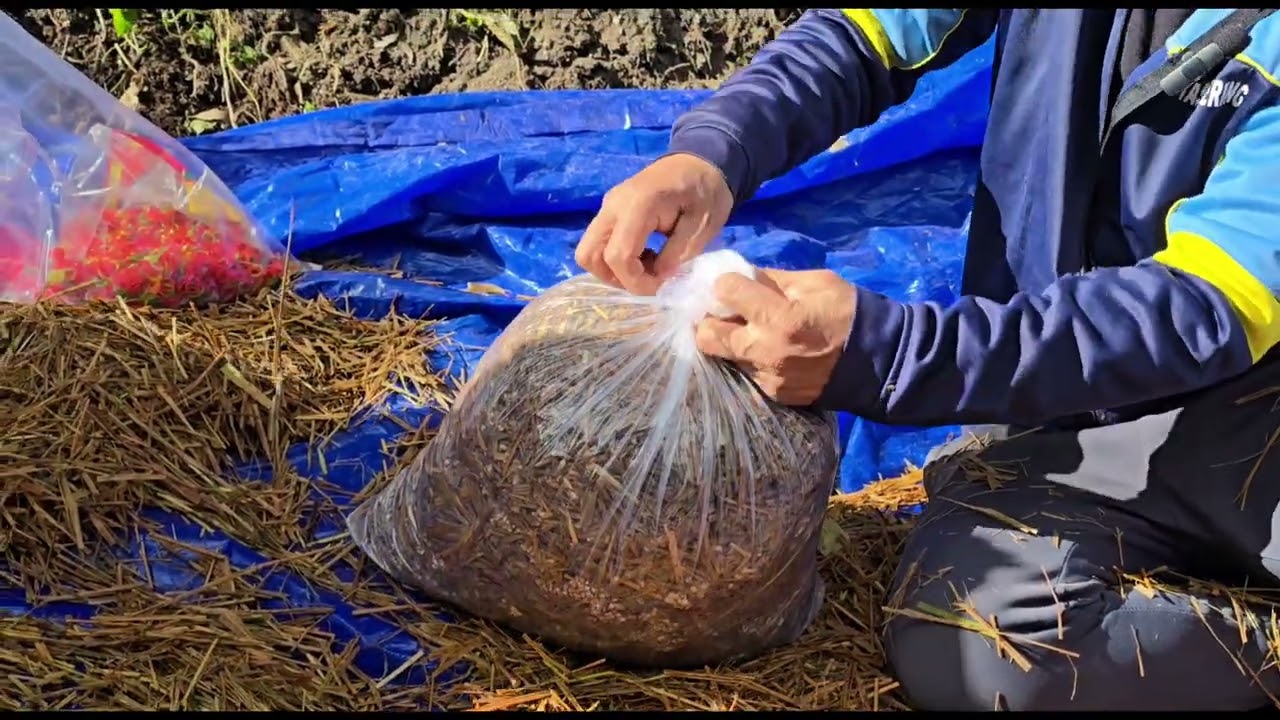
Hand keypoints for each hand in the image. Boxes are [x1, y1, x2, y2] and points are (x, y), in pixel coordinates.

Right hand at [575, 153, 732, 295]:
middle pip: (589, 255)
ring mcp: (607, 207)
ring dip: (615, 271)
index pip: (617, 256)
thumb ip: (679, 254)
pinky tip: (646, 256)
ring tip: (649, 268)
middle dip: (617, 278)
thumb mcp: (703, 225)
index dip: (635, 281)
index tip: (661, 286)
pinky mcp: (609, 212)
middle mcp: (613, 206)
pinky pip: (600, 244)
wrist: (699, 161)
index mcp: (638, 205)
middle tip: (649, 280)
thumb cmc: (705, 190)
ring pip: (589, 252)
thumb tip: (659, 279)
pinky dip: (617, 260)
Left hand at [695, 268, 856, 405]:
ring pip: (725, 357)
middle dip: (709, 320)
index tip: (734, 284)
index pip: (725, 292)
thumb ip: (774, 280)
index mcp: (777, 317)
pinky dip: (751, 361)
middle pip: (707, 335)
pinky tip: (769, 352)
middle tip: (724, 313)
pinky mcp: (774, 395)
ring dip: (730, 343)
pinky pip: (748, 373)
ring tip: (749, 333)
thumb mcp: (815, 283)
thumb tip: (744, 276)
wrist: (879, 362)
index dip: (726, 283)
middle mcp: (764, 350)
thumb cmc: (848, 313)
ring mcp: (767, 377)